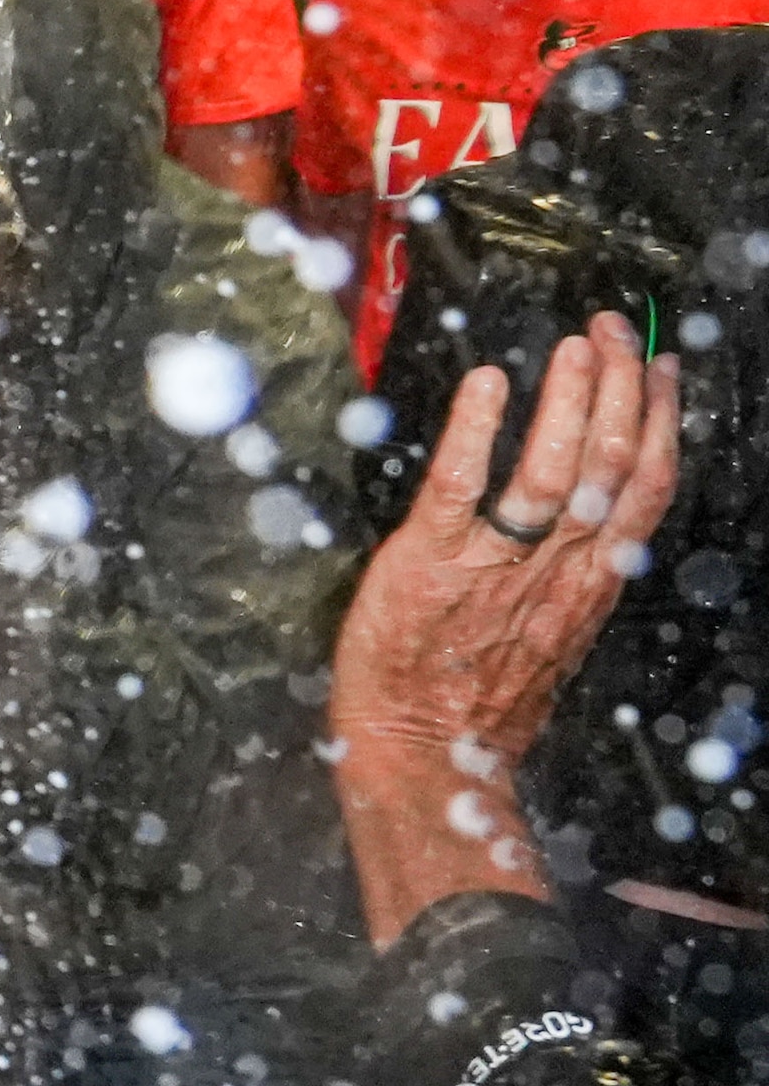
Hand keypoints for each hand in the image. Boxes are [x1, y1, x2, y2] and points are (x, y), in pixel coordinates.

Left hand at [334, 315, 679, 802]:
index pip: (646, 491)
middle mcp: (555, 570)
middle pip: (611, 467)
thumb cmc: (477, 702)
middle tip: (612, 329)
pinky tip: (487, 382)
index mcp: (590, 586)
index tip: (660, 369)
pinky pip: (461, 487)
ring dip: (568, 400)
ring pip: (553, 472)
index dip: (659, 423)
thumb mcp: (552, 640)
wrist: (424, 756)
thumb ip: (572, 581)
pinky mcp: (428, 562)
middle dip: (619, 389)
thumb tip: (590, 529)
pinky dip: (477, 431)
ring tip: (573, 345)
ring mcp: (494, 564)